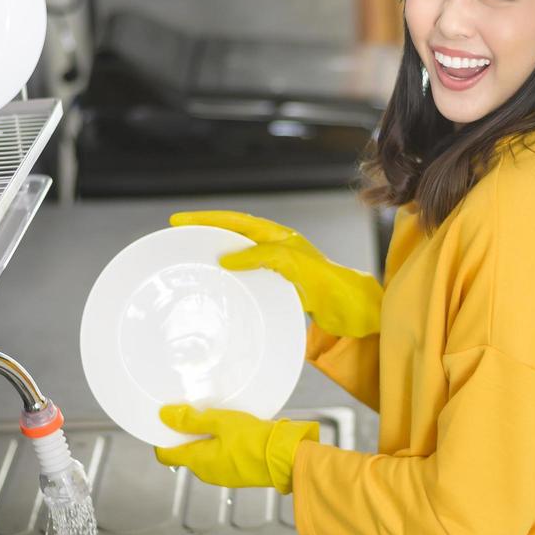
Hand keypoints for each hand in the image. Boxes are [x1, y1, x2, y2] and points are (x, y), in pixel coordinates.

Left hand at [153, 404, 318, 493]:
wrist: (286, 457)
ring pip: (203, 455)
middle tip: (192, 412)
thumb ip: (191, 419)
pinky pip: (219, 459)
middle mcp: (206, 473)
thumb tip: (165, 415)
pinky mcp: (237, 473)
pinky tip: (230, 431)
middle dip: (185, 435)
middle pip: (185, 453)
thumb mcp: (220, 422)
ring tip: (214, 418)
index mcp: (197, 461)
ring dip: (204, 439)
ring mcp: (222, 476)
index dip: (162, 438)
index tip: (166, 421)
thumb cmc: (253, 440)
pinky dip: (219, 445)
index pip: (165, 455)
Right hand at [170, 210, 382, 337]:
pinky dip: (228, 280)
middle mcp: (277, 249)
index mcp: (280, 238)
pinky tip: (218, 290)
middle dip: (204, 234)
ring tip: (189, 262)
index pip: (236, 221)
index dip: (207, 220)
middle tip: (176, 239)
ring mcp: (278, 270)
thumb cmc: (335, 288)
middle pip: (233, 235)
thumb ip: (265, 257)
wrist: (357, 314)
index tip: (179, 221)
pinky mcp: (279, 290)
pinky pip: (247, 279)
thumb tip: (227, 257)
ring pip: (238, 256)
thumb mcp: (298, 267)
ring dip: (214, 257)